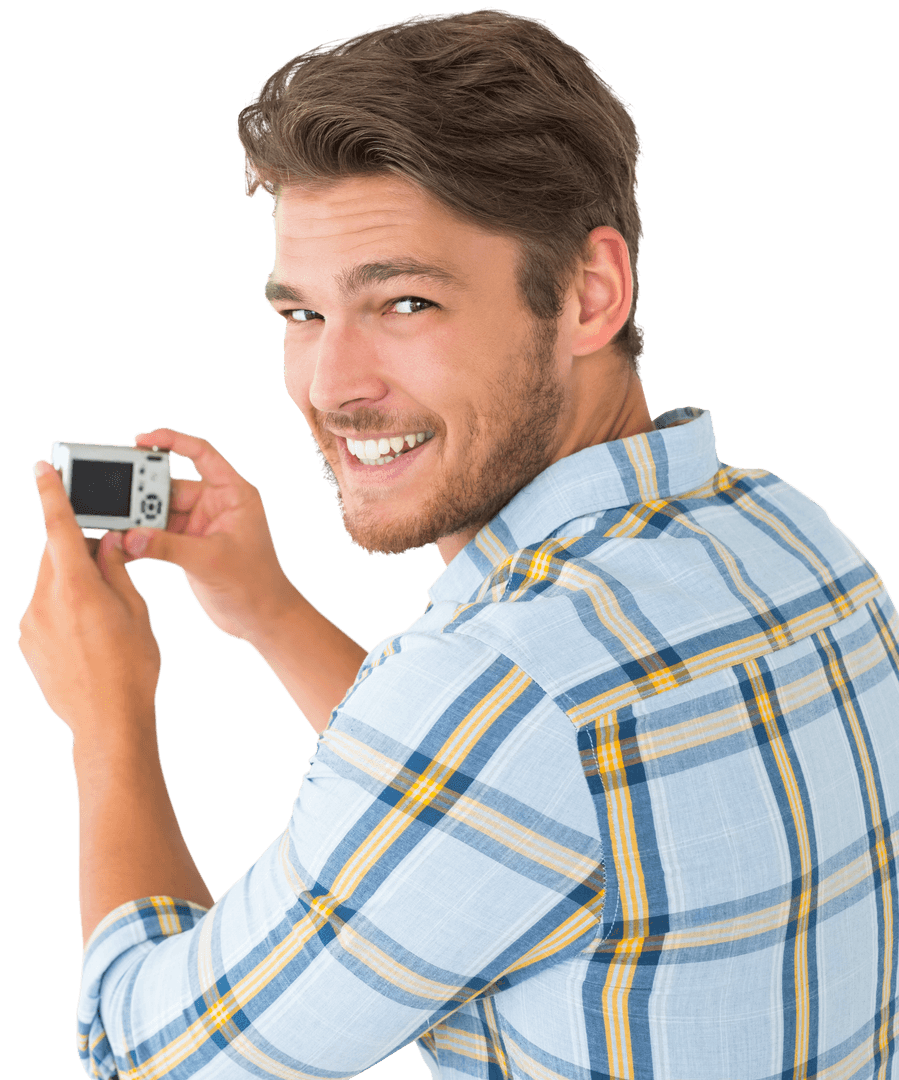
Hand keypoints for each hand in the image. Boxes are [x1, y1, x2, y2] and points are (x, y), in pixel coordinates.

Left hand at [18, 461, 160, 740]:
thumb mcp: (136, 610)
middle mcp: (44, 600)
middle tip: (106, 554)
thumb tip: (107, 543)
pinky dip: (63, 608)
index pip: (59, 527)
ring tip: (103, 612)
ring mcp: (31, 623)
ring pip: (50, 583)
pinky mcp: (27, 643)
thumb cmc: (132, 667)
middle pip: (55, 555)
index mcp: (76, 587)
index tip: (42, 469)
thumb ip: (116, 570)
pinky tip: (88, 634)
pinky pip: (43, 610)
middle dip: (78, 550)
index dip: (51, 494)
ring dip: (73, 583)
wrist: (107, 722)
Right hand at [121, 428, 295, 642]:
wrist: (260, 618)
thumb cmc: (255, 584)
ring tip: (112, 526)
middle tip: (115, 498)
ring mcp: (199, 524)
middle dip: (142, 491)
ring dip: (136, 520)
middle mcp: (215, 504)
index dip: (172, 442)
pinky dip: (139, 539)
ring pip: (158, 511)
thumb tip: (130, 537)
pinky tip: (119, 545)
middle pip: (170, 486)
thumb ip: (170, 547)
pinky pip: (155, 534)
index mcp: (233, 494)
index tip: (141, 439)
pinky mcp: (186, 545)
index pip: (202, 454)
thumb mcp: (212, 561)